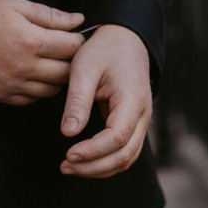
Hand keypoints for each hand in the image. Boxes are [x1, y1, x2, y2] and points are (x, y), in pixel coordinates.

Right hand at [0, 0, 85, 104]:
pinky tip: (33, 74)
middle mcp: (24, 67)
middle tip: (65, 51)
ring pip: (52, 90)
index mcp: (30, 41)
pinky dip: (38, 89)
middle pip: (67, 73)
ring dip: (57, 78)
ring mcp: (13, 85)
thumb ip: (50, 15)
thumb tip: (78, 20)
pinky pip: (32, 99)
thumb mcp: (16, 5)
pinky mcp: (2, 96)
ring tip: (50, 62)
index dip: (78, 40)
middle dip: (72, 62)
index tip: (74, 36)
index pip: (72, 47)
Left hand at [59, 24, 151, 178]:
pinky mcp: (133, 125)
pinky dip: (105, 161)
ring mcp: (141, 121)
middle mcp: (143, 115)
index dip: (93, 151)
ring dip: (99, 168)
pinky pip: (124, 151)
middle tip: (64, 166)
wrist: (124, 39)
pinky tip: (82, 160)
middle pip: (124, 155)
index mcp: (133, 100)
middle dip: (94, 166)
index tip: (68, 154)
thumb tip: (68, 133)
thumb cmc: (103, 50)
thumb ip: (77, 101)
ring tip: (69, 167)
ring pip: (126, 158)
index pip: (117, 138)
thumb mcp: (84, 69)